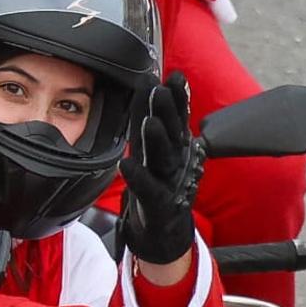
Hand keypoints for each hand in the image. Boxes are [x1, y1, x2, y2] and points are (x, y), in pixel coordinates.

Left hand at [118, 73, 202, 270]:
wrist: (165, 229)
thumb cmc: (159, 182)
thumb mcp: (153, 146)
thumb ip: (149, 115)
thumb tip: (146, 80)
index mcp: (176, 146)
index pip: (178, 118)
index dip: (177, 98)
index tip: (174, 77)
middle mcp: (176, 162)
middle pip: (173, 134)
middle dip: (169, 111)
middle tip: (161, 91)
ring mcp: (169, 183)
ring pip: (163, 159)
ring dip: (157, 140)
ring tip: (150, 123)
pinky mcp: (157, 204)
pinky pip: (146, 189)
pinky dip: (137, 176)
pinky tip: (127, 163)